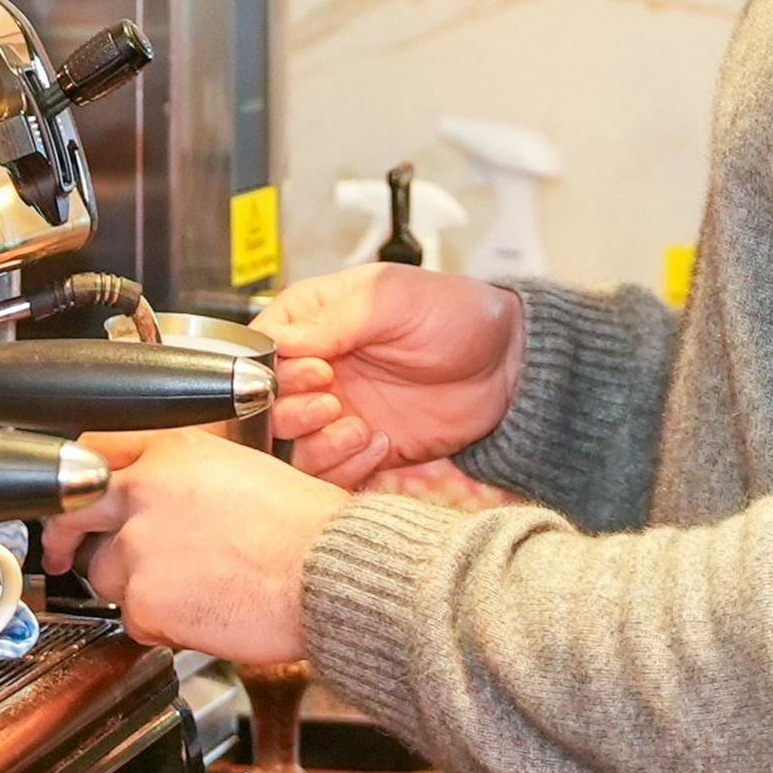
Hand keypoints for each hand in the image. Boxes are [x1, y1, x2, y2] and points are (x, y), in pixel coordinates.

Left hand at [38, 430, 347, 665]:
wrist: (329, 576)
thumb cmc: (306, 529)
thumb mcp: (240, 470)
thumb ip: (182, 480)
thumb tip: (157, 502)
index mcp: (170, 450)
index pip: (92, 453)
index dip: (79, 485)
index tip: (73, 501)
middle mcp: (144, 491)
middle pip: (72, 514)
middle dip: (64, 538)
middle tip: (63, 555)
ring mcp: (139, 546)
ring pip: (106, 574)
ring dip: (133, 586)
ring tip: (186, 588)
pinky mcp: (145, 600)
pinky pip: (134, 619)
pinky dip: (159, 624)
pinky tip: (199, 612)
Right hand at [252, 265, 522, 488]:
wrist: (510, 365)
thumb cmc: (457, 315)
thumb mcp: (393, 298)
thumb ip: (335, 320)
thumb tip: (281, 340)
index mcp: (315, 321)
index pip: (261, 350)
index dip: (277, 369)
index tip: (318, 369)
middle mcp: (317, 370)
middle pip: (266, 405)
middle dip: (294, 410)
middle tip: (334, 399)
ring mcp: (337, 412)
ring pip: (291, 447)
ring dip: (317, 444)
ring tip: (359, 427)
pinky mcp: (361, 449)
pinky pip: (330, 474)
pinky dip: (346, 467)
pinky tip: (381, 443)